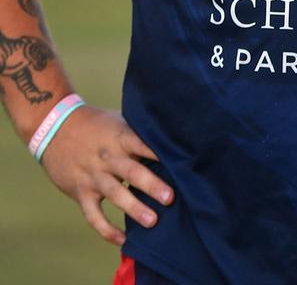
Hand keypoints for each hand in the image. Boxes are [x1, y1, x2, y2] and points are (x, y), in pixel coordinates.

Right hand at [40, 105, 173, 245]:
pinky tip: (123, 239)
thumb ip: (138, 134)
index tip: (178, 163)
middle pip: (131, 171)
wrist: (54, 127)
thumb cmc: (95, 124)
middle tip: (170, 197)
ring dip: (134, 208)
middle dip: (151, 185)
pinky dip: (106, 229)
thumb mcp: (117, 122)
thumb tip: (169, 141)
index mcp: (119, 137)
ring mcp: (93, 176)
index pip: (142, 144)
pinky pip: (93, 215)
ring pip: (115, 194)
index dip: (158, 153)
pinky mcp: (80, 192)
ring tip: (152, 221)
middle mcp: (107, 157)